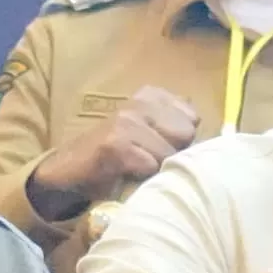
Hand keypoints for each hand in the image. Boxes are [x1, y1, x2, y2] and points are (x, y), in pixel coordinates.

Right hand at [26, 85, 202, 223]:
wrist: (67, 171)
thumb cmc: (112, 156)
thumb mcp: (145, 132)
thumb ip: (172, 125)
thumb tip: (205, 132)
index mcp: (150, 96)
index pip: (192, 118)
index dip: (181, 140)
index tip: (160, 147)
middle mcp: (138, 103)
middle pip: (185, 134)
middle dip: (173, 152)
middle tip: (148, 160)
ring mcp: (126, 121)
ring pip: (168, 151)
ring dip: (155, 168)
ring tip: (136, 169)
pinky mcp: (114, 144)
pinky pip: (149, 165)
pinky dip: (141, 177)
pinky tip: (126, 175)